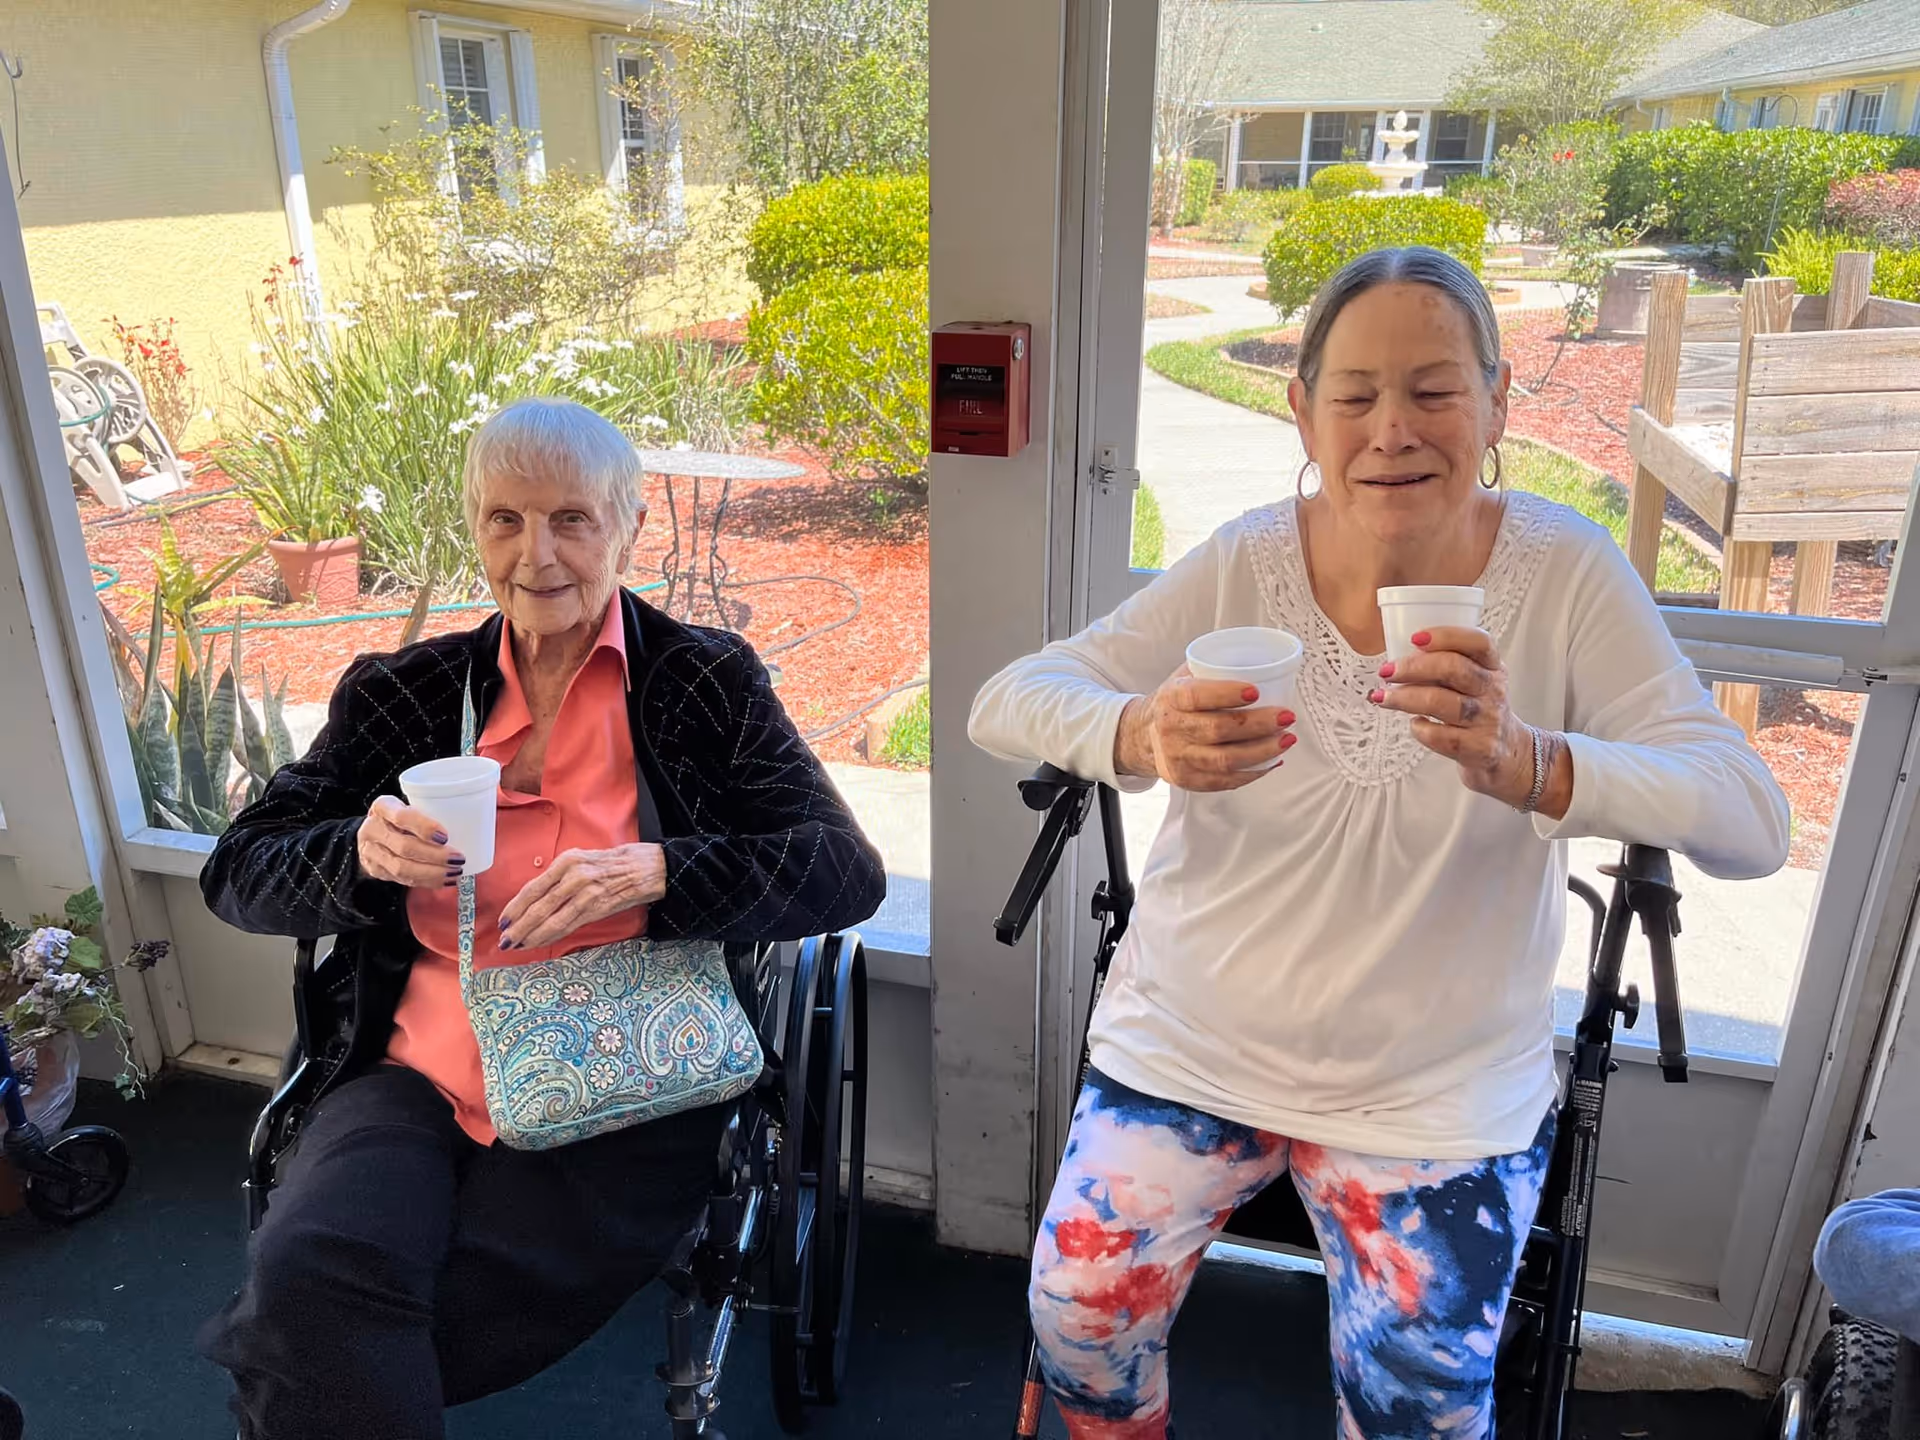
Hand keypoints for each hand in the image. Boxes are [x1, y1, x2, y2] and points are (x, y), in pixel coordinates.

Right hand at [357, 796, 463, 887]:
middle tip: (458, 859)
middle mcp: (372, 829)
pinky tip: (444, 881)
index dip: (425, 827)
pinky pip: (403, 880)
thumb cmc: (400, 816)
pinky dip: (427, 882)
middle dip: (435, 856)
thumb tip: (474, 820)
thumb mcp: (410, 804)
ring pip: (402, 868)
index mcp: (383, 807)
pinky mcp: (376, 870)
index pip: (402, 817)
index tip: (446, 836)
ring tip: (455, 872)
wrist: (371, 832)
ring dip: (432, 873)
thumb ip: (431, 810)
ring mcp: (371, 852)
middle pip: (404, 846)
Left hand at [499, 844, 666, 950]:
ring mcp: (587, 893)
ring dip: (532, 935)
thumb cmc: (613, 863)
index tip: (503, 920)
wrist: (647, 867)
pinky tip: (540, 942)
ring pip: (552, 919)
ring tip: (518, 945)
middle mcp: (574, 876)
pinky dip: (552, 936)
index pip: (533, 888)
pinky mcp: (598, 908)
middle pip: (539, 906)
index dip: (515, 907)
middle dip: (519, 926)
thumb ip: (559, 878)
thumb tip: (534, 901)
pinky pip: (569, 925)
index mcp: (567, 861)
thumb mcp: (582, 860)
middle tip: (505, 940)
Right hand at [1113, 664, 1295, 792]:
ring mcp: (1179, 758)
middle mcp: (1172, 729)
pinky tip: (1270, 760)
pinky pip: (1225, 780)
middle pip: (1219, 729)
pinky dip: (1253, 772)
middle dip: (1259, 724)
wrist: (1144, 735)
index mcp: (1171, 698)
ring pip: (1226, 760)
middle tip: (1286, 716)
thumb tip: (1263, 658)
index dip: (1227, 693)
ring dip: (1263, 750)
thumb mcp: (1184, 677)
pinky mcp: (1188, 780)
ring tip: (1286, 739)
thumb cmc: (1175, 703)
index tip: (1256, 691)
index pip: (1197, 696)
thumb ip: (1215, 667)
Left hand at [1368, 626, 1570, 817]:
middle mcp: (1493, 690)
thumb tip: (1398, 659)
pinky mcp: (1479, 748)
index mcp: (1493, 666)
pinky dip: (1420, 729)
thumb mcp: (1475, 680)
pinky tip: (1415, 724)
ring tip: (1383, 697)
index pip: (1479, 642)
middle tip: (1387, 671)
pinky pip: (1441, 736)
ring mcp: (1488, 720)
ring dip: (1405, 698)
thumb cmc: (1479, 710)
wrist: (1506, 753)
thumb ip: (1447, 665)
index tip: (1415, 638)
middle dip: (1413, 667)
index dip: (1446, 636)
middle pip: (1455, 669)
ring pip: (1442, 703)